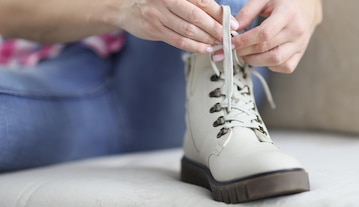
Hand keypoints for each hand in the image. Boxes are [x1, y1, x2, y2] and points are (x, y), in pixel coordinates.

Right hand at [115, 0, 235, 52]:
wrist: (127, 8)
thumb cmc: (157, 2)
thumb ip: (194, 3)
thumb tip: (220, 15)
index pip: (202, 1)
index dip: (218, 13)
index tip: (232, 23)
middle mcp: (166, 0)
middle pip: (197, 16)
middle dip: (215, 28)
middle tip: (227, 36)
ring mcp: (158, 15)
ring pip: (188, 30)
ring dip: (206, 39)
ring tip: (218, 43)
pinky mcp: (154, 30)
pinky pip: (178, 41)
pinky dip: (194, 46)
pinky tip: (204, 49)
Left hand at [232, 0, 321, 72]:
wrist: (307, 5)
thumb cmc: (283, 0)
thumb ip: (248, 12)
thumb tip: (234, 29)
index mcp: (287, 14)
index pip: (264, 33)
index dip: (245, 41)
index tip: (232, 42)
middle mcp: (296, 31)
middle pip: (266, 48)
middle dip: (245, 51)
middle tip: (234, 49)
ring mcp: (300, 44)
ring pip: (275, 61)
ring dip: (255, 61)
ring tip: (245, 54)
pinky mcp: (301, 53)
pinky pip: (285, 66)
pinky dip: (271, 65)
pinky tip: (263, 57)